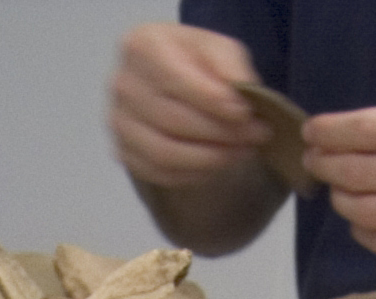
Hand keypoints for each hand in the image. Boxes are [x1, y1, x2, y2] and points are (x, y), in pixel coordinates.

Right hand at [108, 23, 263, 187]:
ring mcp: (119, 122)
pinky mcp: (123, 152)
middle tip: (256, 134)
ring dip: (210, 159)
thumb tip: (238, 94)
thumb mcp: (219, 49)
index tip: (245, 112)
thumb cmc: (195, 61)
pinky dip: (194, 175)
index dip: (212, 101)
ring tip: (242, 151)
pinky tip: (218, 163)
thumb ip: (229, 65)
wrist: (171, 81)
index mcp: (142, 46)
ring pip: (165, 154)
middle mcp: (123, 84)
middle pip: (173, 120)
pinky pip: (159, 174)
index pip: (176, 80)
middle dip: (221, 133)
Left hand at [307, 99, 375, 258]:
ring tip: (340, 188)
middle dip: (324, 164)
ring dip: (341, 198)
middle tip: (317, 160)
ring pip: (362, 212)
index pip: (365, 130)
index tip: (312, 132)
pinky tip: (362, 219)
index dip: (328, 132)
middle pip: (355, 172)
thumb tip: (360, 130)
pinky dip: (361, 231)